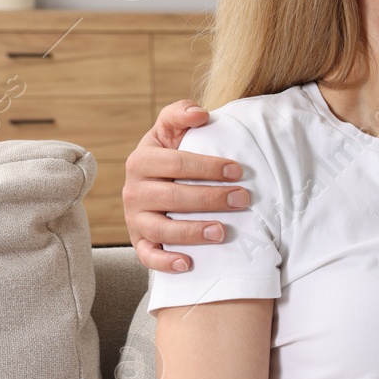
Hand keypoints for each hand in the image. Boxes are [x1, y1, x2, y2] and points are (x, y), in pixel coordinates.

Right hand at [122, 100, 247, 272]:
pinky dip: (166, 262)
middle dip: (210, 198)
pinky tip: (189, 264)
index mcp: (141, 161)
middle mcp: (134, 191)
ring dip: (193, 232)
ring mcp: (135, 219)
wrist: (155, 184)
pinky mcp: (140, 242)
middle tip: (244, 199)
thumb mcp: (170, 131)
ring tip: (223, 232)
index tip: (238, 170)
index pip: (175, 163)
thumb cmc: (171, 156)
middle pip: (172, 197)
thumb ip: (180, 114)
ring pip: (161, 229)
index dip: (208, 166)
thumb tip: (200, 114)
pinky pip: (148, 257)